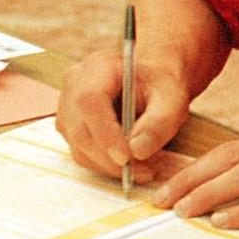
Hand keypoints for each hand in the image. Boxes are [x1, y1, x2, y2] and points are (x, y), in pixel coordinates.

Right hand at [56, 50, 190, 184]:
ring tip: (142, 168)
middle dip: (110, 158)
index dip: (105, 133)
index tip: (128, 158)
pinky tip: (128, 163)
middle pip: (80, 129)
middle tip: (143, 171)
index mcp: (99, 67)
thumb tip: (137, 151)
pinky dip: (104, 164)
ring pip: (78, 146)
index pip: (90, 101)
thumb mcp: (172, 98)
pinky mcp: (69, 126)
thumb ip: (159, 122)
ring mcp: (67, 106)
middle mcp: (75, 84)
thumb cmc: (159, 85)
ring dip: (108, 166)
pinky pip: (80, 152)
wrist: (150, 81)